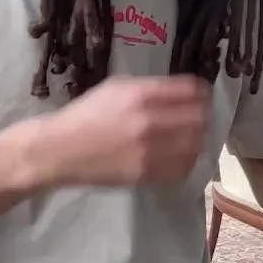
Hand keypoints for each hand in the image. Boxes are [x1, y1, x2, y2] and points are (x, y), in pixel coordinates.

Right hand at [40, 75, 210, 186]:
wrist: (60, 150)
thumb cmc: (87, 114)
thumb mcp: (116, 87)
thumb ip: (150, 88)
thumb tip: (180, 91)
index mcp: (141, 95)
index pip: (192, 90)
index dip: (203, 92)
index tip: (203, 96)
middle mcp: (149, 121)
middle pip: (200, 118)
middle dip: (203, 116)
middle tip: (200, 117)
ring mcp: (149, 151)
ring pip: (195, 145)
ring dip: (197, 140)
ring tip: (191, 138)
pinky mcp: (146, 175)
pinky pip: (182, 168)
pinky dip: (186, 161)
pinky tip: (179, 156)